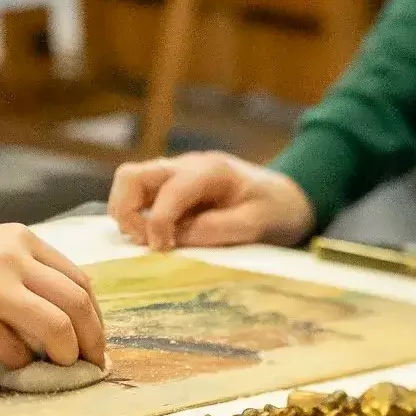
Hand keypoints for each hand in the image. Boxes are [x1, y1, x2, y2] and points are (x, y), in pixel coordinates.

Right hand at [0, 223, 106, 370]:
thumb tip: (59, 325)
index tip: (93, 342)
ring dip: (65, 357)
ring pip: (57, 329)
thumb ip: (20, 275)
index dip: (94, 317)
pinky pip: (14, 353)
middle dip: (92, 342)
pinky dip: (18, 366)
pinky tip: (5, 365)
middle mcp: (12, 256)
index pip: (79, 279)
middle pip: (78, 304)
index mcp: (19, 238)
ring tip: (56, 370)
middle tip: (91, 366)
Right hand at [108, 152, 314, 251]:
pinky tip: (157, 237)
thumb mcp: (257, 222)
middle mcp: (185, 165)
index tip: (163, 250)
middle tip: (145, 242)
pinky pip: (140, 196)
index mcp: (210, 170)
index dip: (159, 223)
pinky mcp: (172, 188)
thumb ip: (217, 228)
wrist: (288, 196)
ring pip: (129, 183)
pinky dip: (137, 216)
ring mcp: (176, 175)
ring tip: (149, 241)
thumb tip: (176, 237)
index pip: (169, 190)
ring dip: (128, 213)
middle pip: (131, 175)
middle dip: (127, 211)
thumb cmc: (276, 208)